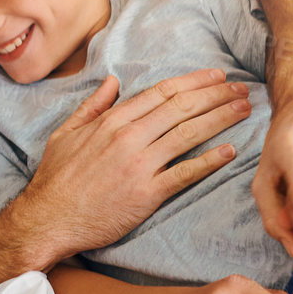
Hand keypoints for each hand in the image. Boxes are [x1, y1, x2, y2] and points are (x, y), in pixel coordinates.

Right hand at [20, 69, 251, 258]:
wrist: (48, 218)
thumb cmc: (55, 179)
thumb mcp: (66, 133)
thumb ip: (92, 106)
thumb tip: (112, 82)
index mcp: (111, 121)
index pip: (162, 93)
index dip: (193, 81)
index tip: (216, 75)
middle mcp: (129, 137)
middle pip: (182, 108)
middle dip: (216, 94)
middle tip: (241, 88)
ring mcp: (139, 165)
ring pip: (189, 134)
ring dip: (221, 119)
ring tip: (243, 109)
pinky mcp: (146, 194)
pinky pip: (185, 173)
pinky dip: (210, 160)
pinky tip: (230, 151)